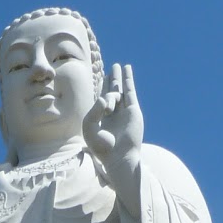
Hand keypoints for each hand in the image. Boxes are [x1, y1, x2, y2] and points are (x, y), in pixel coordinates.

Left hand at [84, 63, 142, 193]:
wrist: (118, 156)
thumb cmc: (102, 147)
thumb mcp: (90, 127)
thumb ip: (94, 110)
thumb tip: (104, 97)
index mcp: (102, 119)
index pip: (102, 100)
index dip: (102, 89)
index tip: (103, 79)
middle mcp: (114, 114)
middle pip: (112, 93)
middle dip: (111, 80)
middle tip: (112, 68)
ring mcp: (124, 112)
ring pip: (120, 91)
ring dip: (118, 78)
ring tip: (117, 66)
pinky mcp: (133, 111)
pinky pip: (130, 92)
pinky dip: (128, 79)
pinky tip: (127, 69)